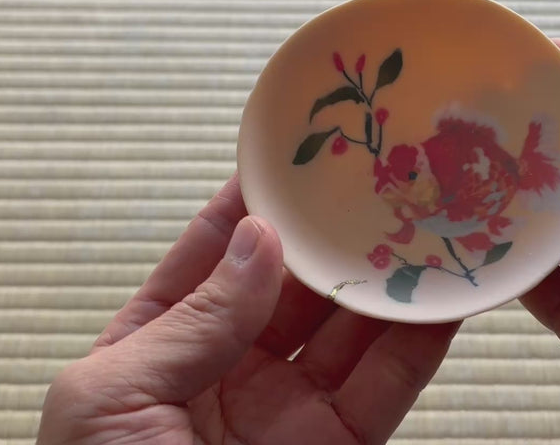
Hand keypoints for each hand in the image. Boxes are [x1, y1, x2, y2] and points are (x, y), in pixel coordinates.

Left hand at [37, 176, 458, 444]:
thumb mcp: (114, 400)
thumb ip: (192, 321)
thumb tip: (261, 242)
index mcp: (155, 349)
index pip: (209, 257)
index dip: (249, 203)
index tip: (293, 149)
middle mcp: (227, 371)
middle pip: (291, 285)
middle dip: (330, 232)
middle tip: (379, 172)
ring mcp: (287, 410)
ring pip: (348, 328)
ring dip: (386, 275)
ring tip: (426, 215)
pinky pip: (386, 384)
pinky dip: (420, 339)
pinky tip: (446, 291)